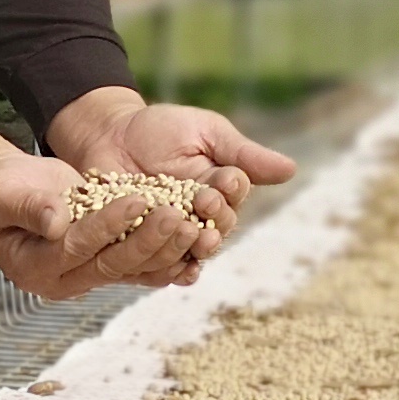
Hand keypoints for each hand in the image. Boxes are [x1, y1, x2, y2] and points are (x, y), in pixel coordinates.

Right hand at [0, 118, 211, 299]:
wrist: (10, 188)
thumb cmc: (0, 188)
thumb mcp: (3, 193)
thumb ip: (29, 206)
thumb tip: (57, 221)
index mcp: (34, 268)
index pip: (77, 248)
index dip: (108, 226)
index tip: (138, 200)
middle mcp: (63, 280)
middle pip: (112, 264)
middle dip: (148, 240)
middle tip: (179, 215)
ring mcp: (87, 274)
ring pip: (134, 267)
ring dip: (167, 248)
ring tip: (196, 223)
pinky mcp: (106, 262)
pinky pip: (142, 265)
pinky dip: (169, 254)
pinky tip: (196, 240)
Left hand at [43, 90, 301, 248]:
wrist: (107, 135)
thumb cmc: (160, 128)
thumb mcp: (205, 131)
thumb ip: (244, 153)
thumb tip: (291, 169)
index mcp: (220, 190)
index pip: (234, 198)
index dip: (231, 193)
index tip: (225, 180)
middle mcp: (200, 218)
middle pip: (218, 230)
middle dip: (215, 218)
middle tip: (204, 204)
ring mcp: (170, 235)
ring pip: (192, 251)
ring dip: (195, 245)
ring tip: (192, 234)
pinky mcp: (140, 246)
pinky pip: (160, 267)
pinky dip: (170, 271)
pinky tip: (177, 271)